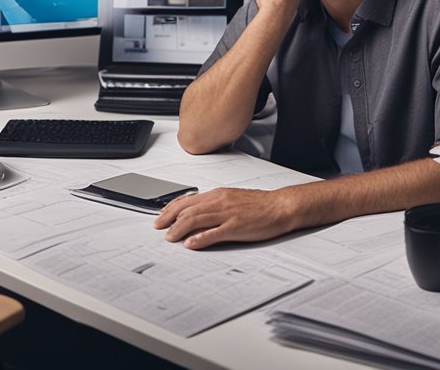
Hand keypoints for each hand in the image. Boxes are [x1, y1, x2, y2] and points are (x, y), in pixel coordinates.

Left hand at [152, 187, 298, 249]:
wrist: (281, 206)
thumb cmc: (259, 204)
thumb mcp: (232, 199)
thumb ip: (214, 205)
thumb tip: (197, 213)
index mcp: (218, 195)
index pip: (188, 200)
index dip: (171, 208)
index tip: (161, 216)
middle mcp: (220, 201)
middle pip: (188, 209)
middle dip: (169, 218)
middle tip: (158, 227)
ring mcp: (228, 214)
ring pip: (197, 219)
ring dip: (180, 228)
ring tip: (170, 237)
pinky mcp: (237, 226)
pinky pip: (215, 232)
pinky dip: (200, 238)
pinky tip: (191, 243)